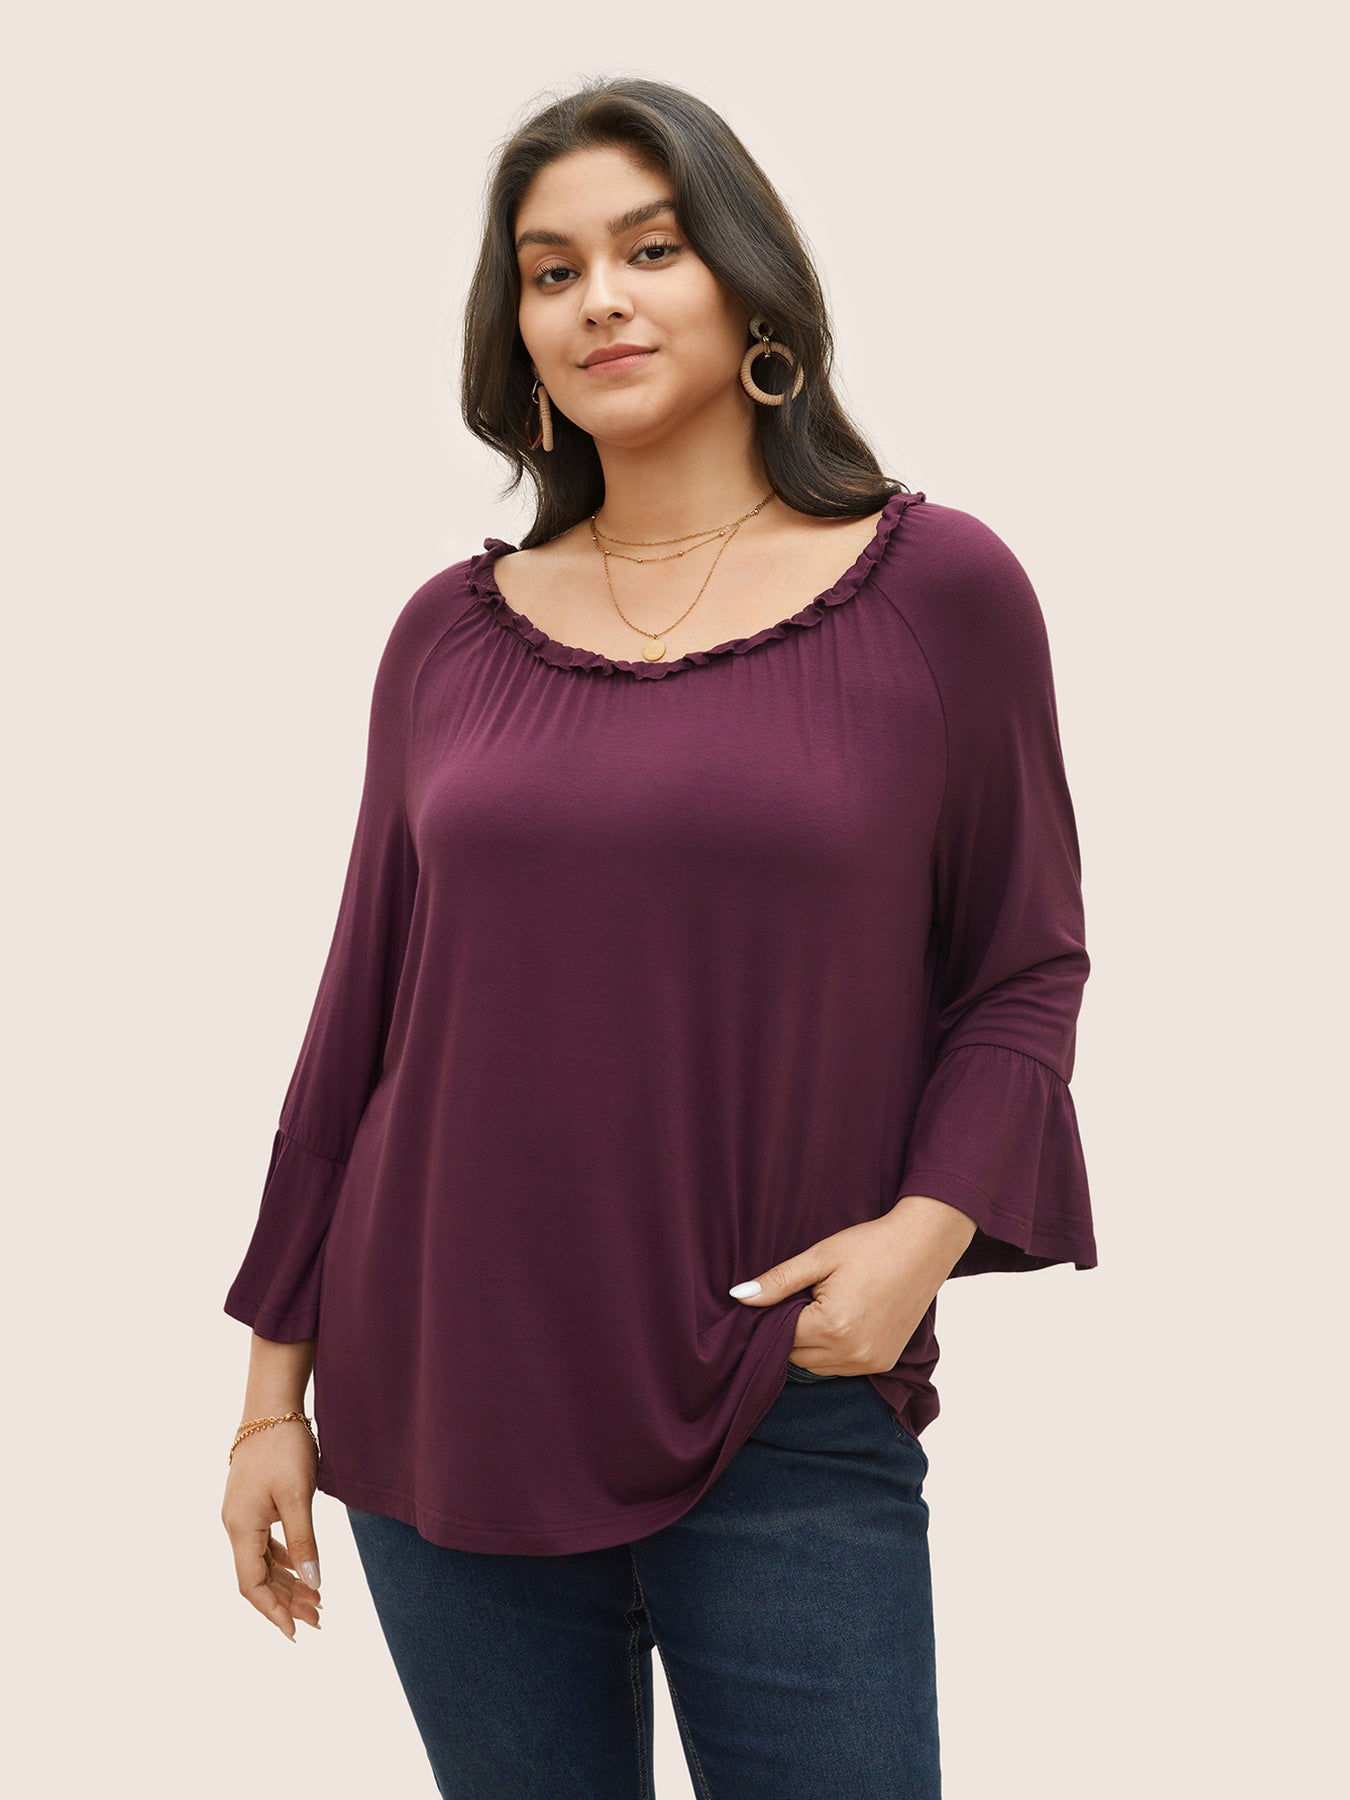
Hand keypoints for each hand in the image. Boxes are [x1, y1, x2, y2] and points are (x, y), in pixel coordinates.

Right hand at [221, 1420, 323, 1641]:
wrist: (271, 1406)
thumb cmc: (284, 1447)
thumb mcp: (298, 1495)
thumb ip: (305, 1541)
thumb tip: (314, 1583)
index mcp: (241, 1527)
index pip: (252, 1584)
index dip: (273, 1611)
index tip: (295, 1633)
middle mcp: (236, 1526)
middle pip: (259, 1577)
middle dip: (288, 1601)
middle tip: (319, 1619)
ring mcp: (243, 1515)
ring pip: (264, 1561)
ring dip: (289, 1582)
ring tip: (317, 1602)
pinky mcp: (253, 1504)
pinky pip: (267, 1544)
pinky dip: (286, 1560)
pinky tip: (303, 1571)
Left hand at [728, 1195, 977, 1375]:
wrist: (924, 1245)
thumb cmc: (870, 1245)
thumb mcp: (820, 1257)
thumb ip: (778, 1281)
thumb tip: (738, 1298)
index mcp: (831, 1327)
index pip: (780, 1337)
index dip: (775, 1316)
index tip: (784, 1294)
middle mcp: (851, 1353)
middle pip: (796, 1356)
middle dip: (792, 1331)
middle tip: (807, 1296)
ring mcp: (870, 1362)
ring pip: (817, 1366)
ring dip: (812, 1344)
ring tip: (825, 1305)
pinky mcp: (883, 1363)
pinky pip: (842, 1368)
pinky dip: (833, 1350)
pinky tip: (843, 1320)